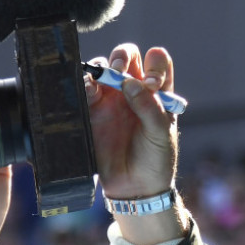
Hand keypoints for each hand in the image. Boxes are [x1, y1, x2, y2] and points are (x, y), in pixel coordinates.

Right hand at [85, 43, 178, 198]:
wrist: (136, 187)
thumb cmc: (156, 157)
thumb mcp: (160, 132)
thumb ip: (149, 107)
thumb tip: (130, 82)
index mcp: (156, 92)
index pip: (157, 62)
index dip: (155, 64)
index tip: (153, 82)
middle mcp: (133, 90)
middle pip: (126, 57)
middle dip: (123, 57)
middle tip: (122, 72)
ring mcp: (111, 99)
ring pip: (102, 68)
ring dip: (103, 67)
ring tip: (108, 79)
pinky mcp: (90, 111)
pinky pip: (84, 89)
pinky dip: (84, 83)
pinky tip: (89, 88)